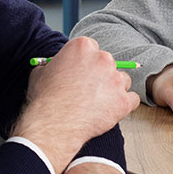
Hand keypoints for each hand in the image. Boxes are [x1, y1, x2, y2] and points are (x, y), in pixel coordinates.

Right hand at [11, 37, 139, 173]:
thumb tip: (54, 66)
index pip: (92, 48)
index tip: (83, 73)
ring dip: (114, 89)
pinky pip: (132, 99)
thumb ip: (52, 64)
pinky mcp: (123, 100)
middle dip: (101, 75)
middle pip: (108, 63)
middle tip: (88, 90)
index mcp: (83, 47)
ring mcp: (115, 79)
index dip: (86, 63)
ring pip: (122, 80)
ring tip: (98, 103)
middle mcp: (102, 58)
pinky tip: (111, 111)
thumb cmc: (45, 100)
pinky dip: (124, 105)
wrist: (53, 125)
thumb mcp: (40, 72)